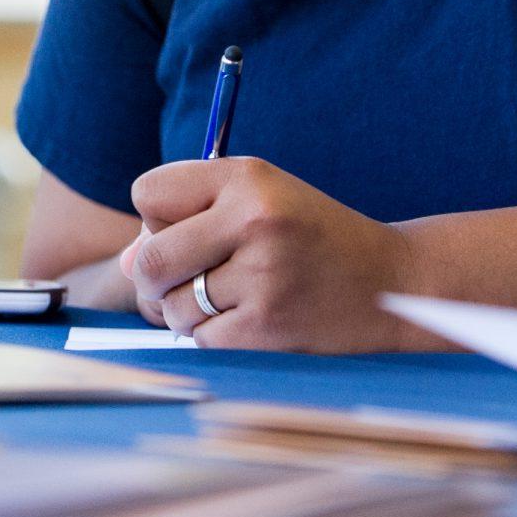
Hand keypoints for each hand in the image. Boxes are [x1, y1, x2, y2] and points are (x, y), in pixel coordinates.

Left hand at [119, 157, 421, 351]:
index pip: (148, 194)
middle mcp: (254, 219)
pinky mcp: (266, 327)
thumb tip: (123, 264)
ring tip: (230, 297)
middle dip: (156, 275)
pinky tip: (250, 320)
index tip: (188, 228)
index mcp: (249, 177)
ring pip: (172, 305)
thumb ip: (188, 220)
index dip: (156, 217)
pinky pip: (201, 339)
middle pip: (149, 258)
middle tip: (187, 277)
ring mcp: (261, 276)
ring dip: (186, 311)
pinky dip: (214, 336)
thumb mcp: (260, 202)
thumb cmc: (313, 238)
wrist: (393, 283)